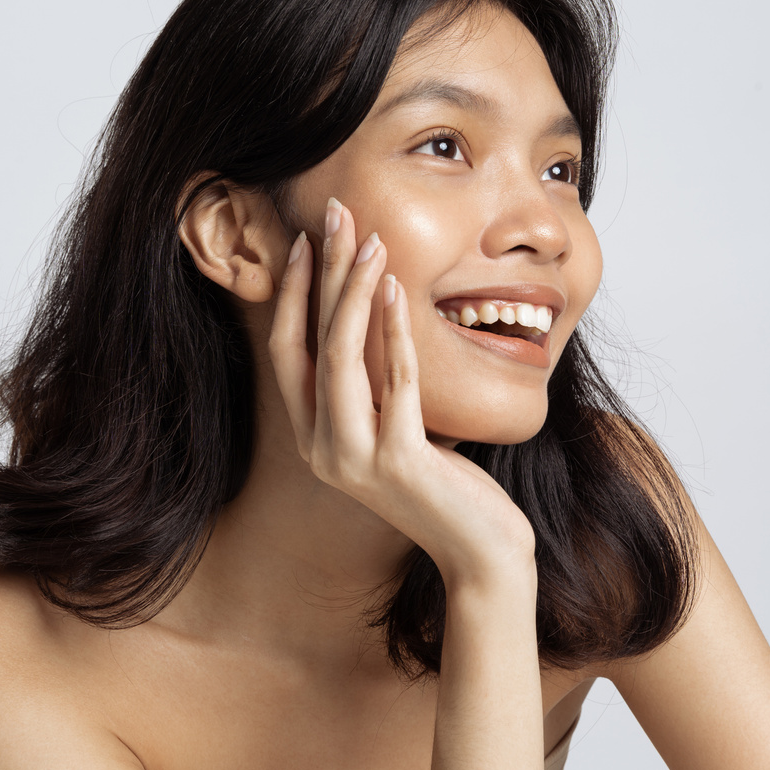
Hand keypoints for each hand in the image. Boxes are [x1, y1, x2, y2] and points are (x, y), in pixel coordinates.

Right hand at [268, 198, 536, 593]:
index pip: (289, 352)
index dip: (295, 294)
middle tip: (337, 216)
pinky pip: (394, 383)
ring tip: (371, 241)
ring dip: (356, 292)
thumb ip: (380, 384)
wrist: (480, 553)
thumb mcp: (400, 428)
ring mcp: (355, 459)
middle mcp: (322, 449)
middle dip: (323, 273)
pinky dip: (395, 334)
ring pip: (342, 357)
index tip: (309, 241)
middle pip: (310, 343)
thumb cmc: (447, 487)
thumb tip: (381, 311)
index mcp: (315, 438)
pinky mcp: (398, 463)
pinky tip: (399, 292)